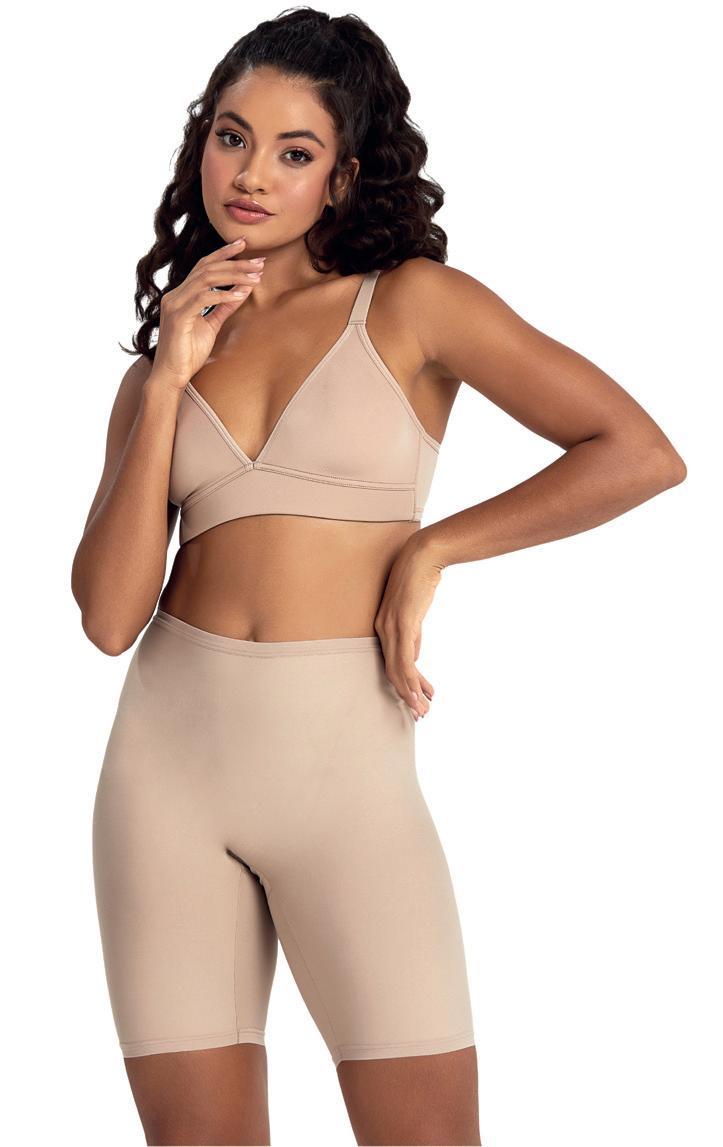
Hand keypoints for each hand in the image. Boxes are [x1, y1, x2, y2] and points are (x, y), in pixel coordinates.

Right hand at [153, 236, 265, 387]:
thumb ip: (224, 307)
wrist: (171, 376)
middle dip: (235, 263)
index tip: (243, 244)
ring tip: (255, 277)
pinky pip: (203, 298)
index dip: (223, 253)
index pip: (203, 266)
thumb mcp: (211, 326)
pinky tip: (240, 294)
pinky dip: (223, 295)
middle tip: (259, 262)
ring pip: (206, 279)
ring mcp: (174, 304)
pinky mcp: (178, 317)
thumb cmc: (188, 353)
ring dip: (234, 276)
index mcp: (182, 294)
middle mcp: (175, 295)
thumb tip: (242, 290)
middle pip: (207, 268)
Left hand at [374, 536, 444, 719]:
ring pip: (397, 671)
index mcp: (382, 628)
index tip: (415, 701)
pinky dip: (412, 680)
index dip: (402, 686)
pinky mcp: (403, 624)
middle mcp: (382, 630)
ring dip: (410, 694)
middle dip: (406, 696)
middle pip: (391, 672)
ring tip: (422, 711)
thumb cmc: (420, 581)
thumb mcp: (415, 614)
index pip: (391, 664)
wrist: (423, 556)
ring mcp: (391, 627)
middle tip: (419, 715)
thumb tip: (414, 660)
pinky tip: (419, 694)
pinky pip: (405, 659)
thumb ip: (413, 637)